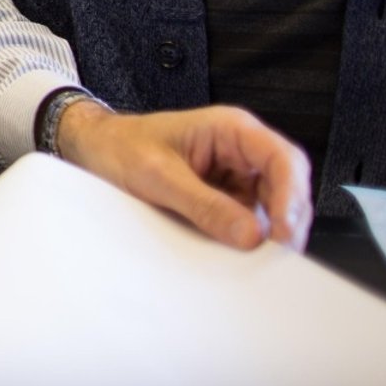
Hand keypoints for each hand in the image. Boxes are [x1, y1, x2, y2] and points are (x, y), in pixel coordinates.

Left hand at [57, 101, 311, 250]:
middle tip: (277, 254)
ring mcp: (235, 174)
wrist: (94, 148)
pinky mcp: (225, 195)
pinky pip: (249, 217)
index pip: (282, 158)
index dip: (291, 196)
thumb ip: (204, 205)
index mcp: (231, 129)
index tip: (282, 231)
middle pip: (287, 184)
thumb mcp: (159, 176)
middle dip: (287, 219)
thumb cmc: (121, 147)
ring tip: (259, 257)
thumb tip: (250, 234)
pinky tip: (241, 251)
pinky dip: (250, 235)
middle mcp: (240, 149)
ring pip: (272, 204)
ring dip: (270, 230)